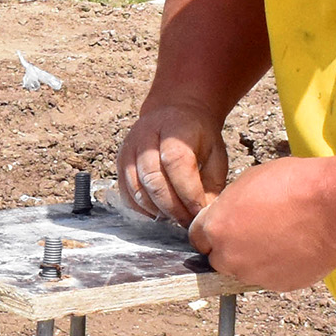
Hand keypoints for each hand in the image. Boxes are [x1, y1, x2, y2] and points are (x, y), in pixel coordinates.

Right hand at [117, 98, 227, 221]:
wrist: (173, 114)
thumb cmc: (197, 136)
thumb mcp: (215, 152)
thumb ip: (212, 183)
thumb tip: (204, 215)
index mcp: (174, 127)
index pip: (176, 164)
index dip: (188, 193)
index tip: (200, 212)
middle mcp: (146, 136)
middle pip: (154, 180)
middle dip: (173, 208)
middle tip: (188, 221)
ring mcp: (129, 150)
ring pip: (138, 191)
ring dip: (159, 211)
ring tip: (176, 217)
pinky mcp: (120, 164)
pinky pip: (127, 195)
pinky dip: (144, 210)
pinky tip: (160, 212)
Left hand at [188, 154, 335, 291]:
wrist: (333, 205)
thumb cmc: (294, 185)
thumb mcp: (248, 182)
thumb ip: (229, 206)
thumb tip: (229, 215)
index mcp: (216, 229)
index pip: (198, 239)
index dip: (214, 232)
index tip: (227, 228)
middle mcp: (229, 257)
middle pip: (220, 259)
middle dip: (233, 248)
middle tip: (258, 232)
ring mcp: (254, 275)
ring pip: (246, 271)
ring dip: (257, 260)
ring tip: (282, 238)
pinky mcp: (279, 285)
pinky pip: (272, 278)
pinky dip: (280, 268)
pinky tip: (296, 248)